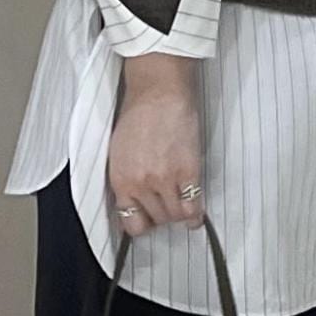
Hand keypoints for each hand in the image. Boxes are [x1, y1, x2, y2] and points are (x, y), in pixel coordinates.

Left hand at [109, 54, 204, 234]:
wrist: (158, 92)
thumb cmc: (138, 115)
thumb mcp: (119, 153)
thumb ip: (126, 179)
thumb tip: (135, 201)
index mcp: (120, 180)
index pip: (131, 223)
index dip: (143, 223)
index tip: (150, 219)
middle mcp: (141, 184)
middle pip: (158, 220)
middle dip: (164, 215)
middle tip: (169, 205)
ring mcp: (165, 179)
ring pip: (176, 216)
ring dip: (181, 214)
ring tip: (184, 206)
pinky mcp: (187, 171)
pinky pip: (194, 206)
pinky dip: (196, 213)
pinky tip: (196, 212)